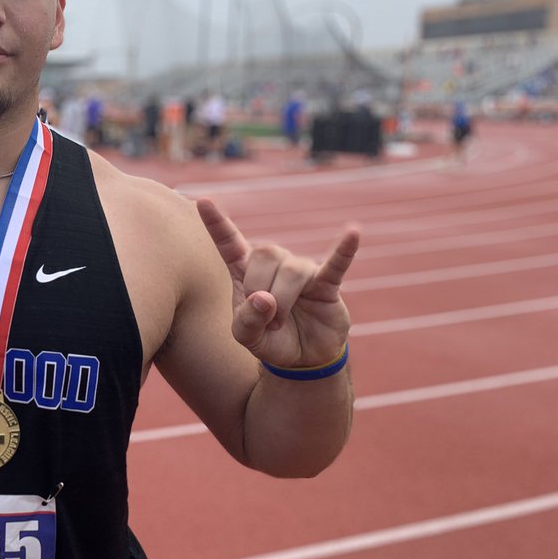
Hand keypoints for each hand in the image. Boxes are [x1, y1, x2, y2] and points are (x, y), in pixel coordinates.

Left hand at [197, 198, 358, 368]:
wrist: (302, 357)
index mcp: (246, 272)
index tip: (204, 201)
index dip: (217, 223)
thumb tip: (263, 298)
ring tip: (281, 322)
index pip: (229, 242)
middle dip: (261, 288)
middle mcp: (274, 265)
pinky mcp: (327, 283)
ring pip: (292, 269)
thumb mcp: (247, 337)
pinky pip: (336, 263)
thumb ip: (246, 320)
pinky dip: (344, 250)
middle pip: (265, 254)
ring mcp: (302, 271)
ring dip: (284, 301)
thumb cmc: (270, 339)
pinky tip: (353, 232)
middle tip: (265, 318)